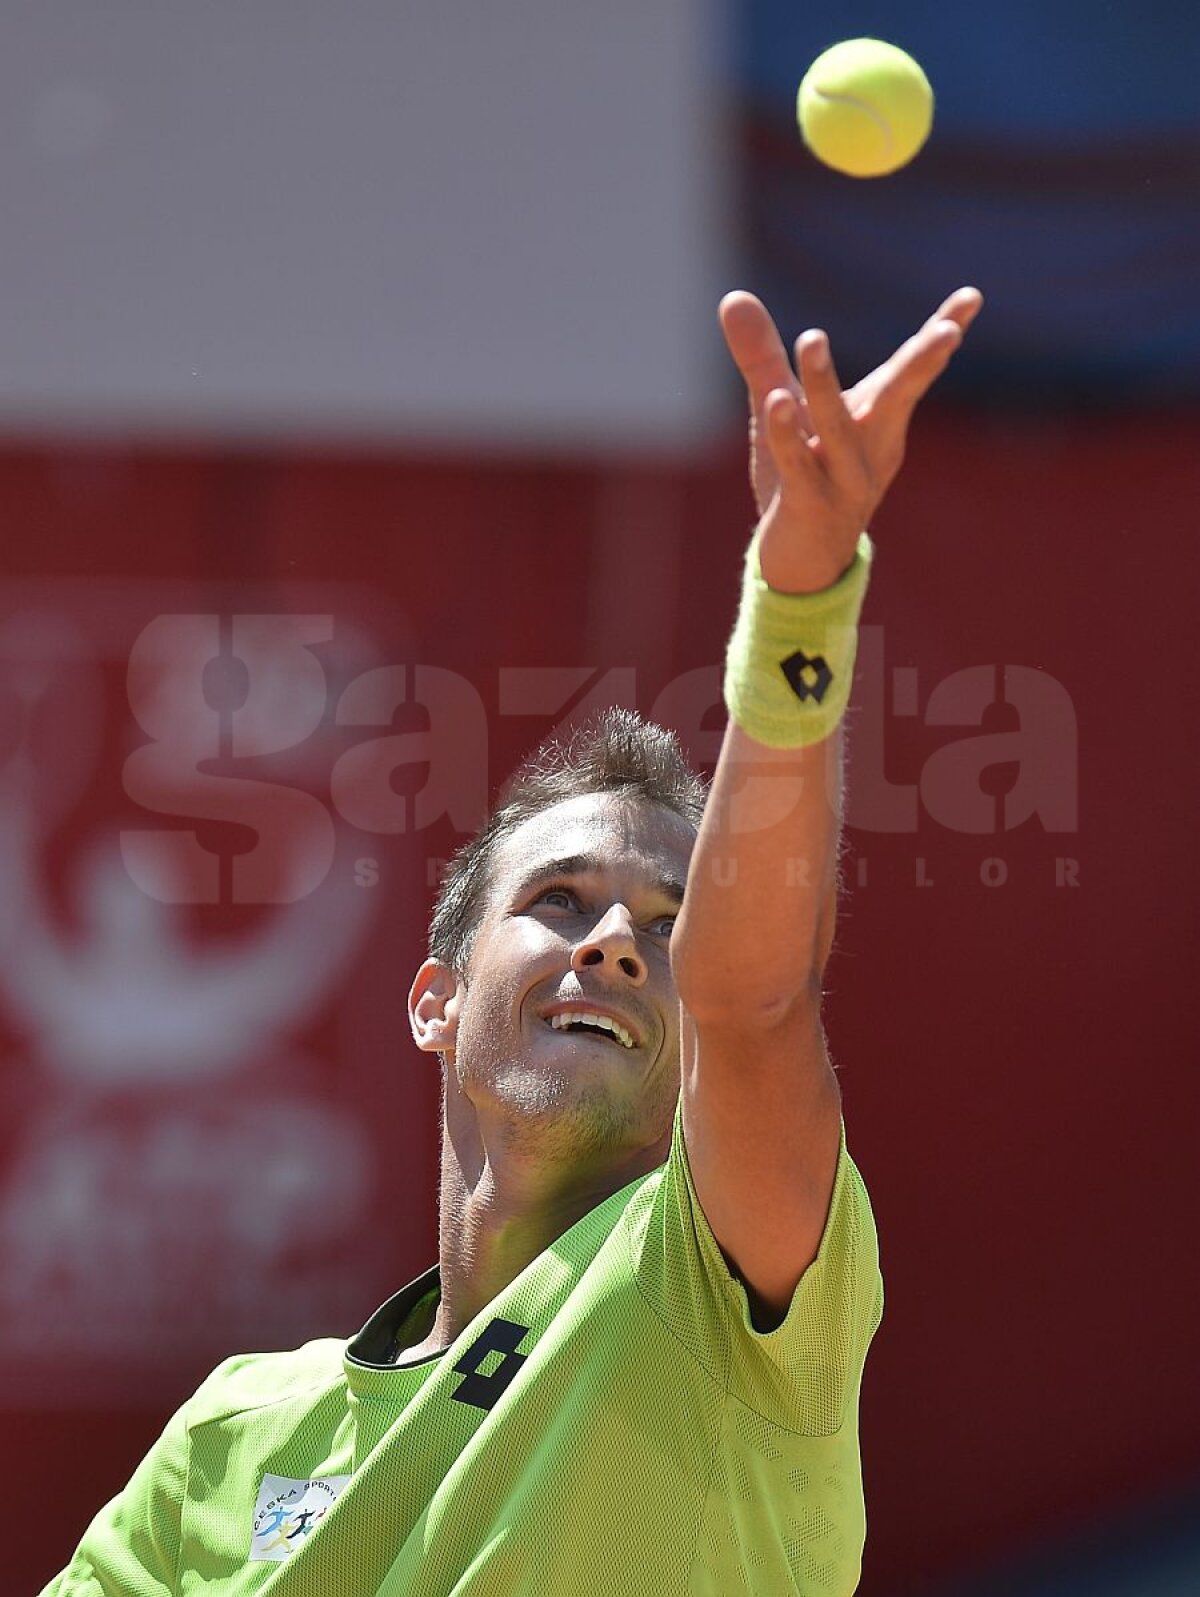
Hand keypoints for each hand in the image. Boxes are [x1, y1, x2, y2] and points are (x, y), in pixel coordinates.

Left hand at [719, 286, 982, 591]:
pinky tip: (777, 402)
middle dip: (922, 365)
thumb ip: (762, 357)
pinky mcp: (809, 506)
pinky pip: (799, 467)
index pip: (910, 373)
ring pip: (839, 429)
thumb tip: (733, 296)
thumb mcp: (781, 410)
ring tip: (812, 336)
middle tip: (948, 333)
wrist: (801, 564)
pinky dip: (787, 435)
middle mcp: (870, 449)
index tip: (972, 297)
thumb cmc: (802, 480)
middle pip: (898, 398)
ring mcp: (844, 482)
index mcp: (876, 421)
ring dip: (825, 384)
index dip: (941, 335)